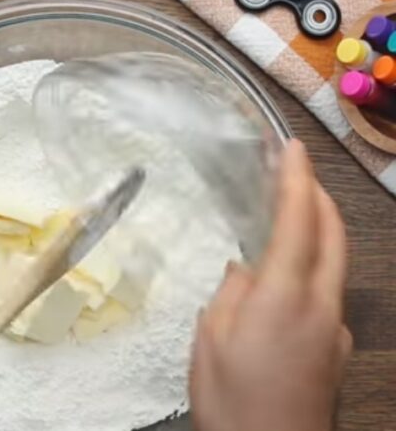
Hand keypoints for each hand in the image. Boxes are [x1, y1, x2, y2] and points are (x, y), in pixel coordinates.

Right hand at [190, 139, 351, 430]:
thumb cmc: (232, 400)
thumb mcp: (211, 341)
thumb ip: (230, 294)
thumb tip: (244, 269)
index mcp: (285, 297)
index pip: (298, 222)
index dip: (296, 180)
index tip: (293, 149)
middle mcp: (321, 305)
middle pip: (334, 235)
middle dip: (319, 196)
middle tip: (297, 173)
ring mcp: (335, 327)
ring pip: (336, 262)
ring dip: (320, 229)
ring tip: (292, 215)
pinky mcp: (337, 347)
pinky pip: (329, 292)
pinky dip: (314, 268)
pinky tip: (287, 280)